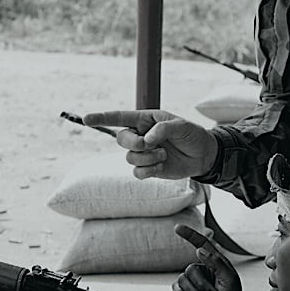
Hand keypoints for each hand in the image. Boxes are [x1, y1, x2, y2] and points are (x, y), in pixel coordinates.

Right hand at [83, 110, 218, 178]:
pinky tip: (162, 165)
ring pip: (130, 157)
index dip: (102, 118)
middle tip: (151, 144)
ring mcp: (143, 153)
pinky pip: (137, 172)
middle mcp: (140, 135)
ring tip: (164, 154)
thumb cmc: (191, 135)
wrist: (203, 155)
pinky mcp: (148, 168)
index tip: (86, 119)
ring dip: (148, 158)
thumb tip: (146, 140)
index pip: (119, 117)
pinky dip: (149, 170)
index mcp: (145, 119)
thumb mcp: (181, 125)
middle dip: (135, 144)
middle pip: (121, 139)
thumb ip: (162, 128)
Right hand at [172, 224, 248, 290]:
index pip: (201, 244)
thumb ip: (216, 262)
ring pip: (183, 279)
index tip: (178, 228)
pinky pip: (176, 288)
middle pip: (191, 269)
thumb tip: (200, 250)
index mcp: (216, 263)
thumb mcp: (230, 280)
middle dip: (201, 285)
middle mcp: (205, 270)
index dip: (189, 235)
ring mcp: (195, 282)